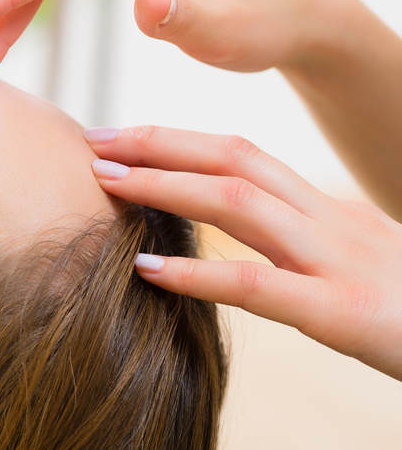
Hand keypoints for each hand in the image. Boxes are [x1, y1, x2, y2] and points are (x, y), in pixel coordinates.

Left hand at [84, 124, 401, 382]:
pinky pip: (259, 287)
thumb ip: (303, 248)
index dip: (179, 139)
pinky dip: (197, 274)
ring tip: (104, 183)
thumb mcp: (359, 266)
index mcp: (330, 212)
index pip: (245, 155)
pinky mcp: (345, 314)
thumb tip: (243, 241)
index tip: (120, 136)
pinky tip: (147, 268)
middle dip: (158, 144)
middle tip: (91, 141)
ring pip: (239, 203)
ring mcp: (338, 263)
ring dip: (164, 185)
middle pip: (234, 159)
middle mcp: (331, 223)